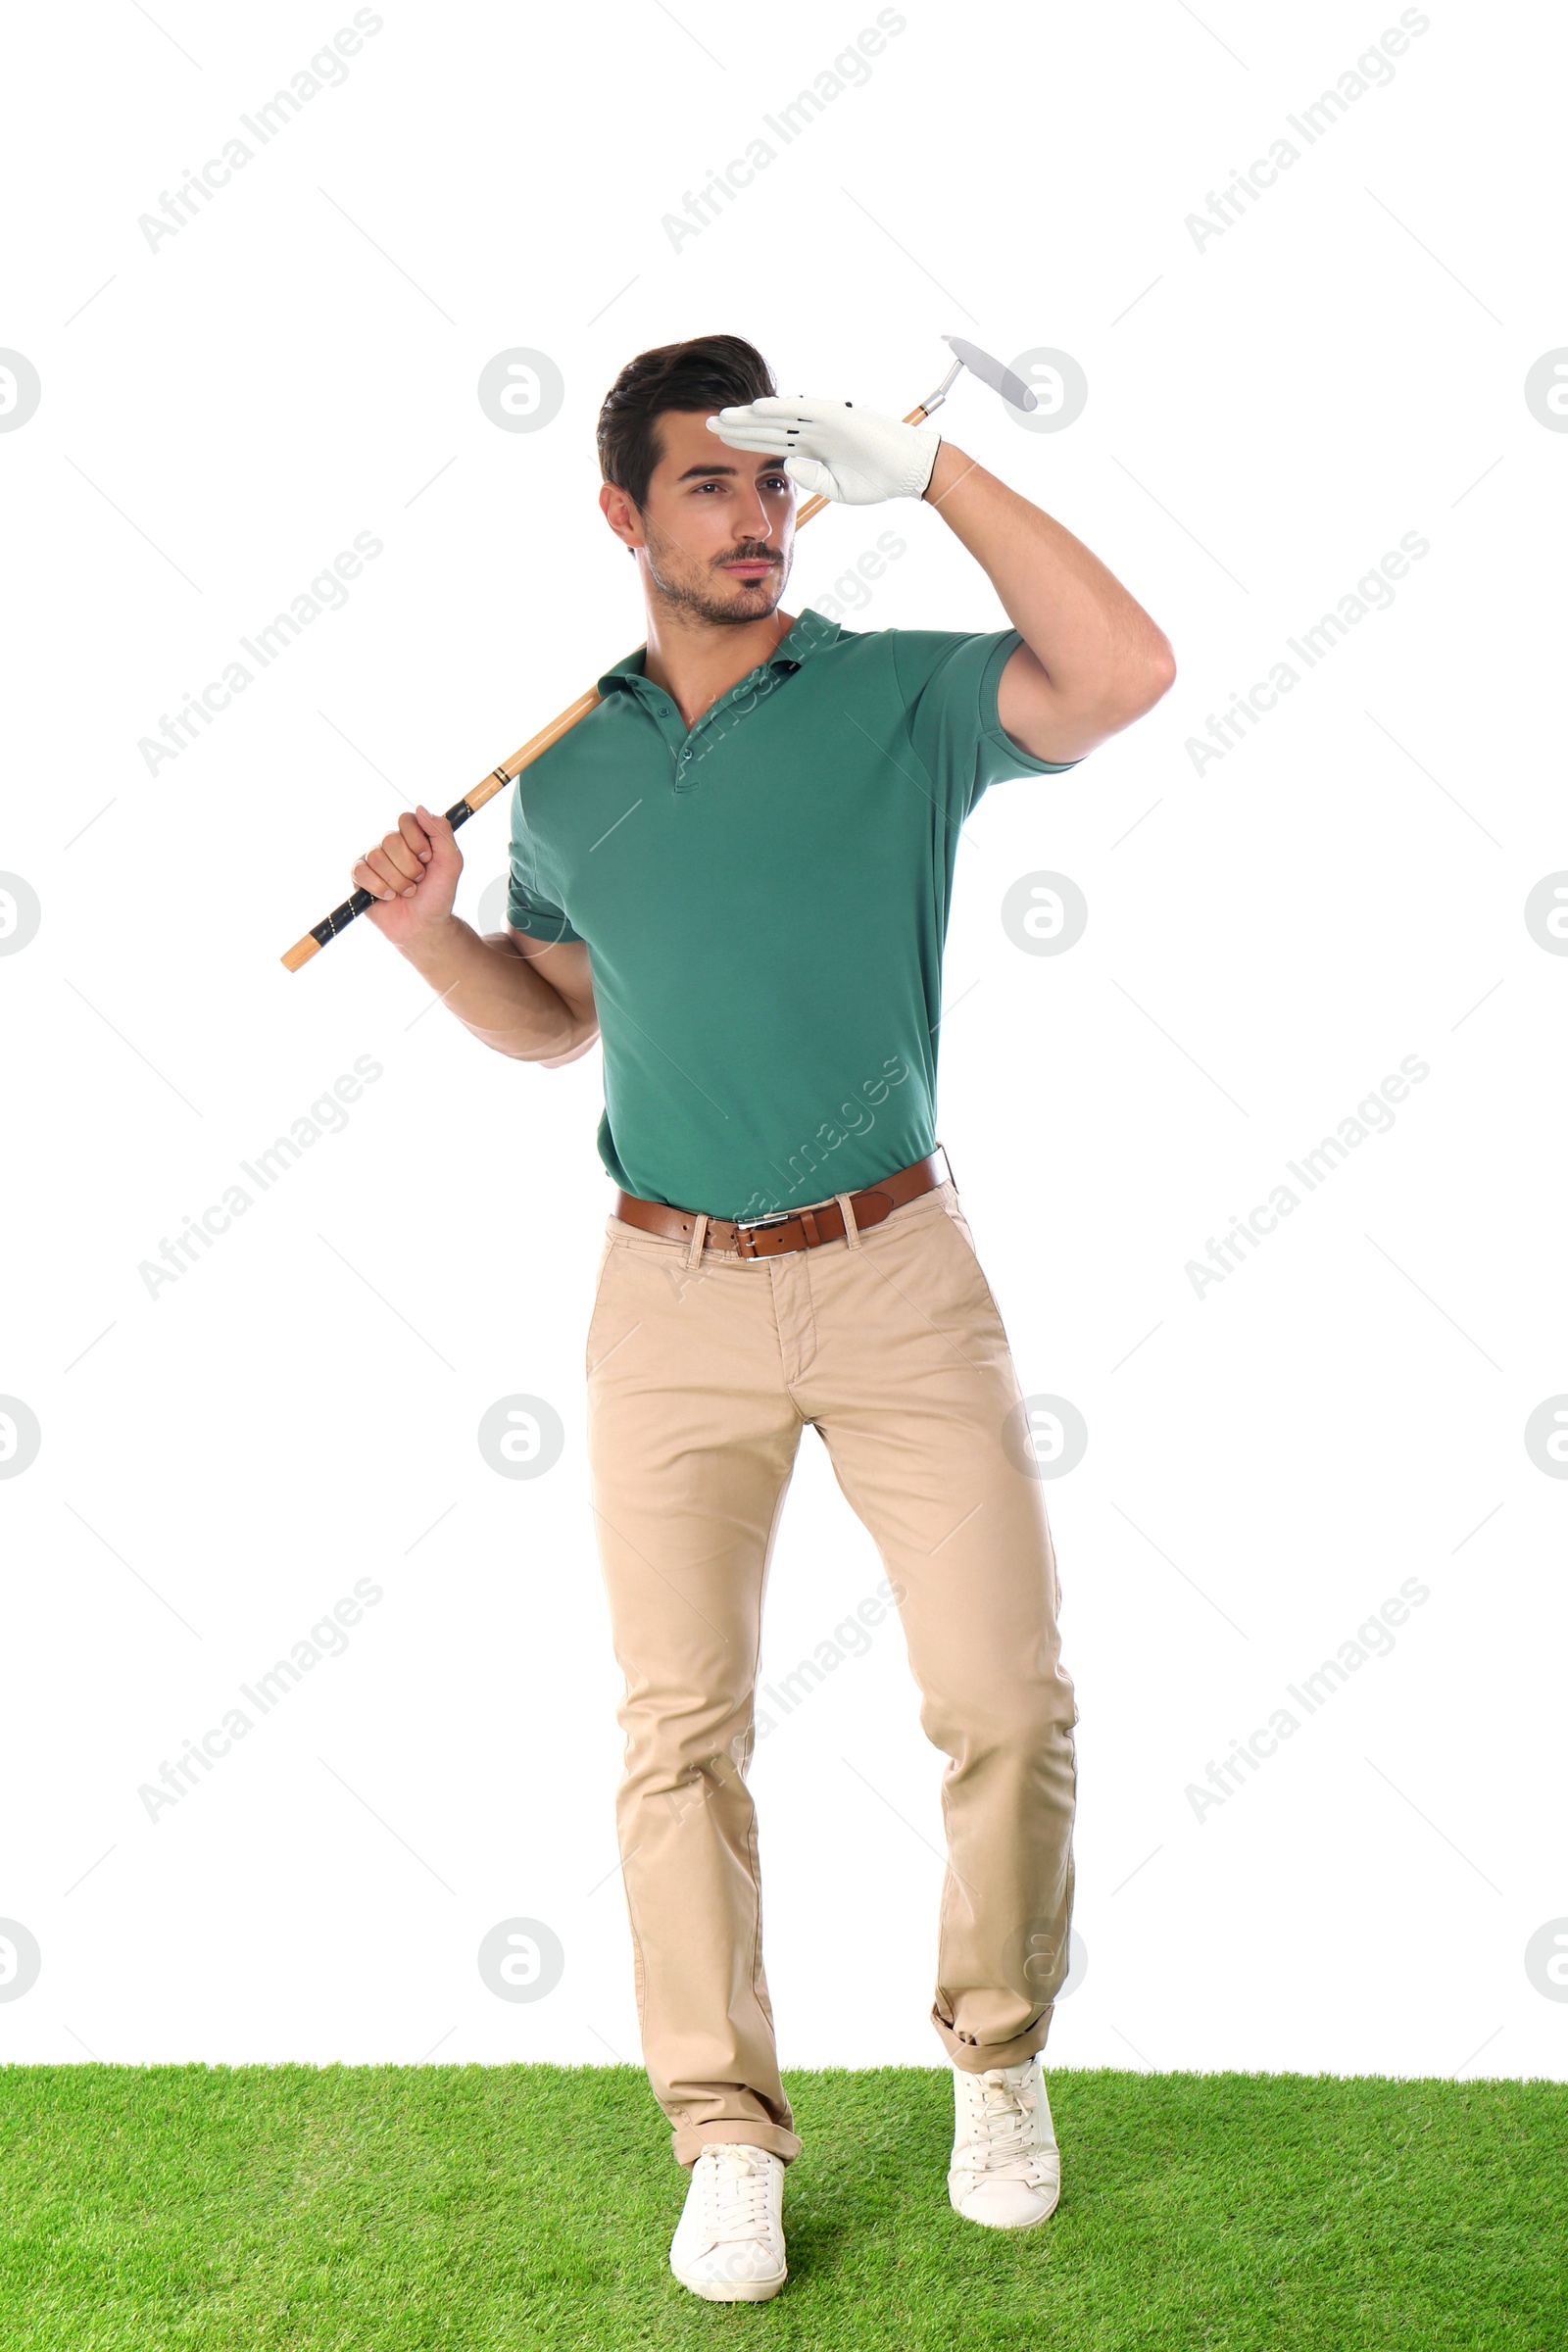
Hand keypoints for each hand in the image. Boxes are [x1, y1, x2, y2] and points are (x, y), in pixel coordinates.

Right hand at [351, 803, 462, 948]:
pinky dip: (379, 888)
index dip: (417, 841)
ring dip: (397, 881)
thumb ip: (442, 832)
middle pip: (390, 839)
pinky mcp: (360, 877)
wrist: (424, 925)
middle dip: (409, 866)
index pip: (406, 820)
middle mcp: (391, 844)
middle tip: (418, 881)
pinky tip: (389, 897)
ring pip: (377, 857)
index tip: (428, 859)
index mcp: (412, 836)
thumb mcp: (451, 862)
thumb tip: (420, 808)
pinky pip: (361, 872)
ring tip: (406, 892)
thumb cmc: (438, 894)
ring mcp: (373, 859)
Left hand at [706, 394, 939, 505]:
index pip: (770, 442)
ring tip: (724, 417)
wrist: (909, 471)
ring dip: (751, 416)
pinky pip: (802, 410)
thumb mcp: (836, 488)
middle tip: (707, 423)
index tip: (719, 441)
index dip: (744, 441)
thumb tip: (786, 467)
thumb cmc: (878, 479)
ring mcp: (823, 421)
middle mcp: (813, 430)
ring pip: (778, 416)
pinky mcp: (835, 416)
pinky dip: (779, 409)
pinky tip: (756, 408)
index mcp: (812, 447)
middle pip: (767, 428)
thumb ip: (811, 479)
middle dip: (738, 427)